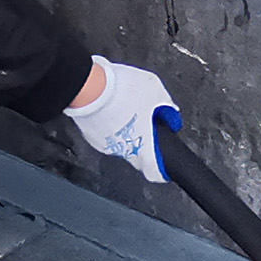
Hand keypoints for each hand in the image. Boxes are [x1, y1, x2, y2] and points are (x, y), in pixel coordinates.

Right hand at [65, 58, 176, 182]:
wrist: (90, 88)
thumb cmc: (122, 91)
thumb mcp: (155, 90)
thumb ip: (165, 103)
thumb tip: (170, 109)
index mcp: (144, 147)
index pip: (154, 172)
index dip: (160, 169)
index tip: (162, 164)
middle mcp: (123, 151)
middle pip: (137, 154)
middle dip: (142, 140)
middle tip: (144, 122)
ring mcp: (104, 145)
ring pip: (120, 143)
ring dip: (124, 132)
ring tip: (125, 109)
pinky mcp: (89, 137)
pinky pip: (104, 134)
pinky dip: (109, 126)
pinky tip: (110, 109)